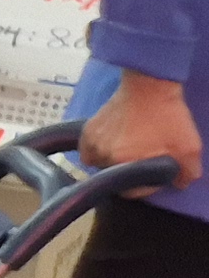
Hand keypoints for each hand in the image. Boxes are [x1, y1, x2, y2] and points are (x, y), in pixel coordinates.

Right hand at [84, 71, 199, 189]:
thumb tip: (179, 184)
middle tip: (143, 159)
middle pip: (115, 179)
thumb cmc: (168, 117)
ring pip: (98, 166)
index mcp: (126, 164)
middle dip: (129, 173)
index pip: (131, 192)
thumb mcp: (190, 148)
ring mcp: (93, 143)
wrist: (149, 85)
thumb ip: (188, 173)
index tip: (155, 175)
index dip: (147, 186)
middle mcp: (104, 157)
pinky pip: (86, 152)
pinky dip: (95, 153)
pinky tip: (108, 146)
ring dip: (110, 164)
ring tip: (125, 153)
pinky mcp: (87, 130)